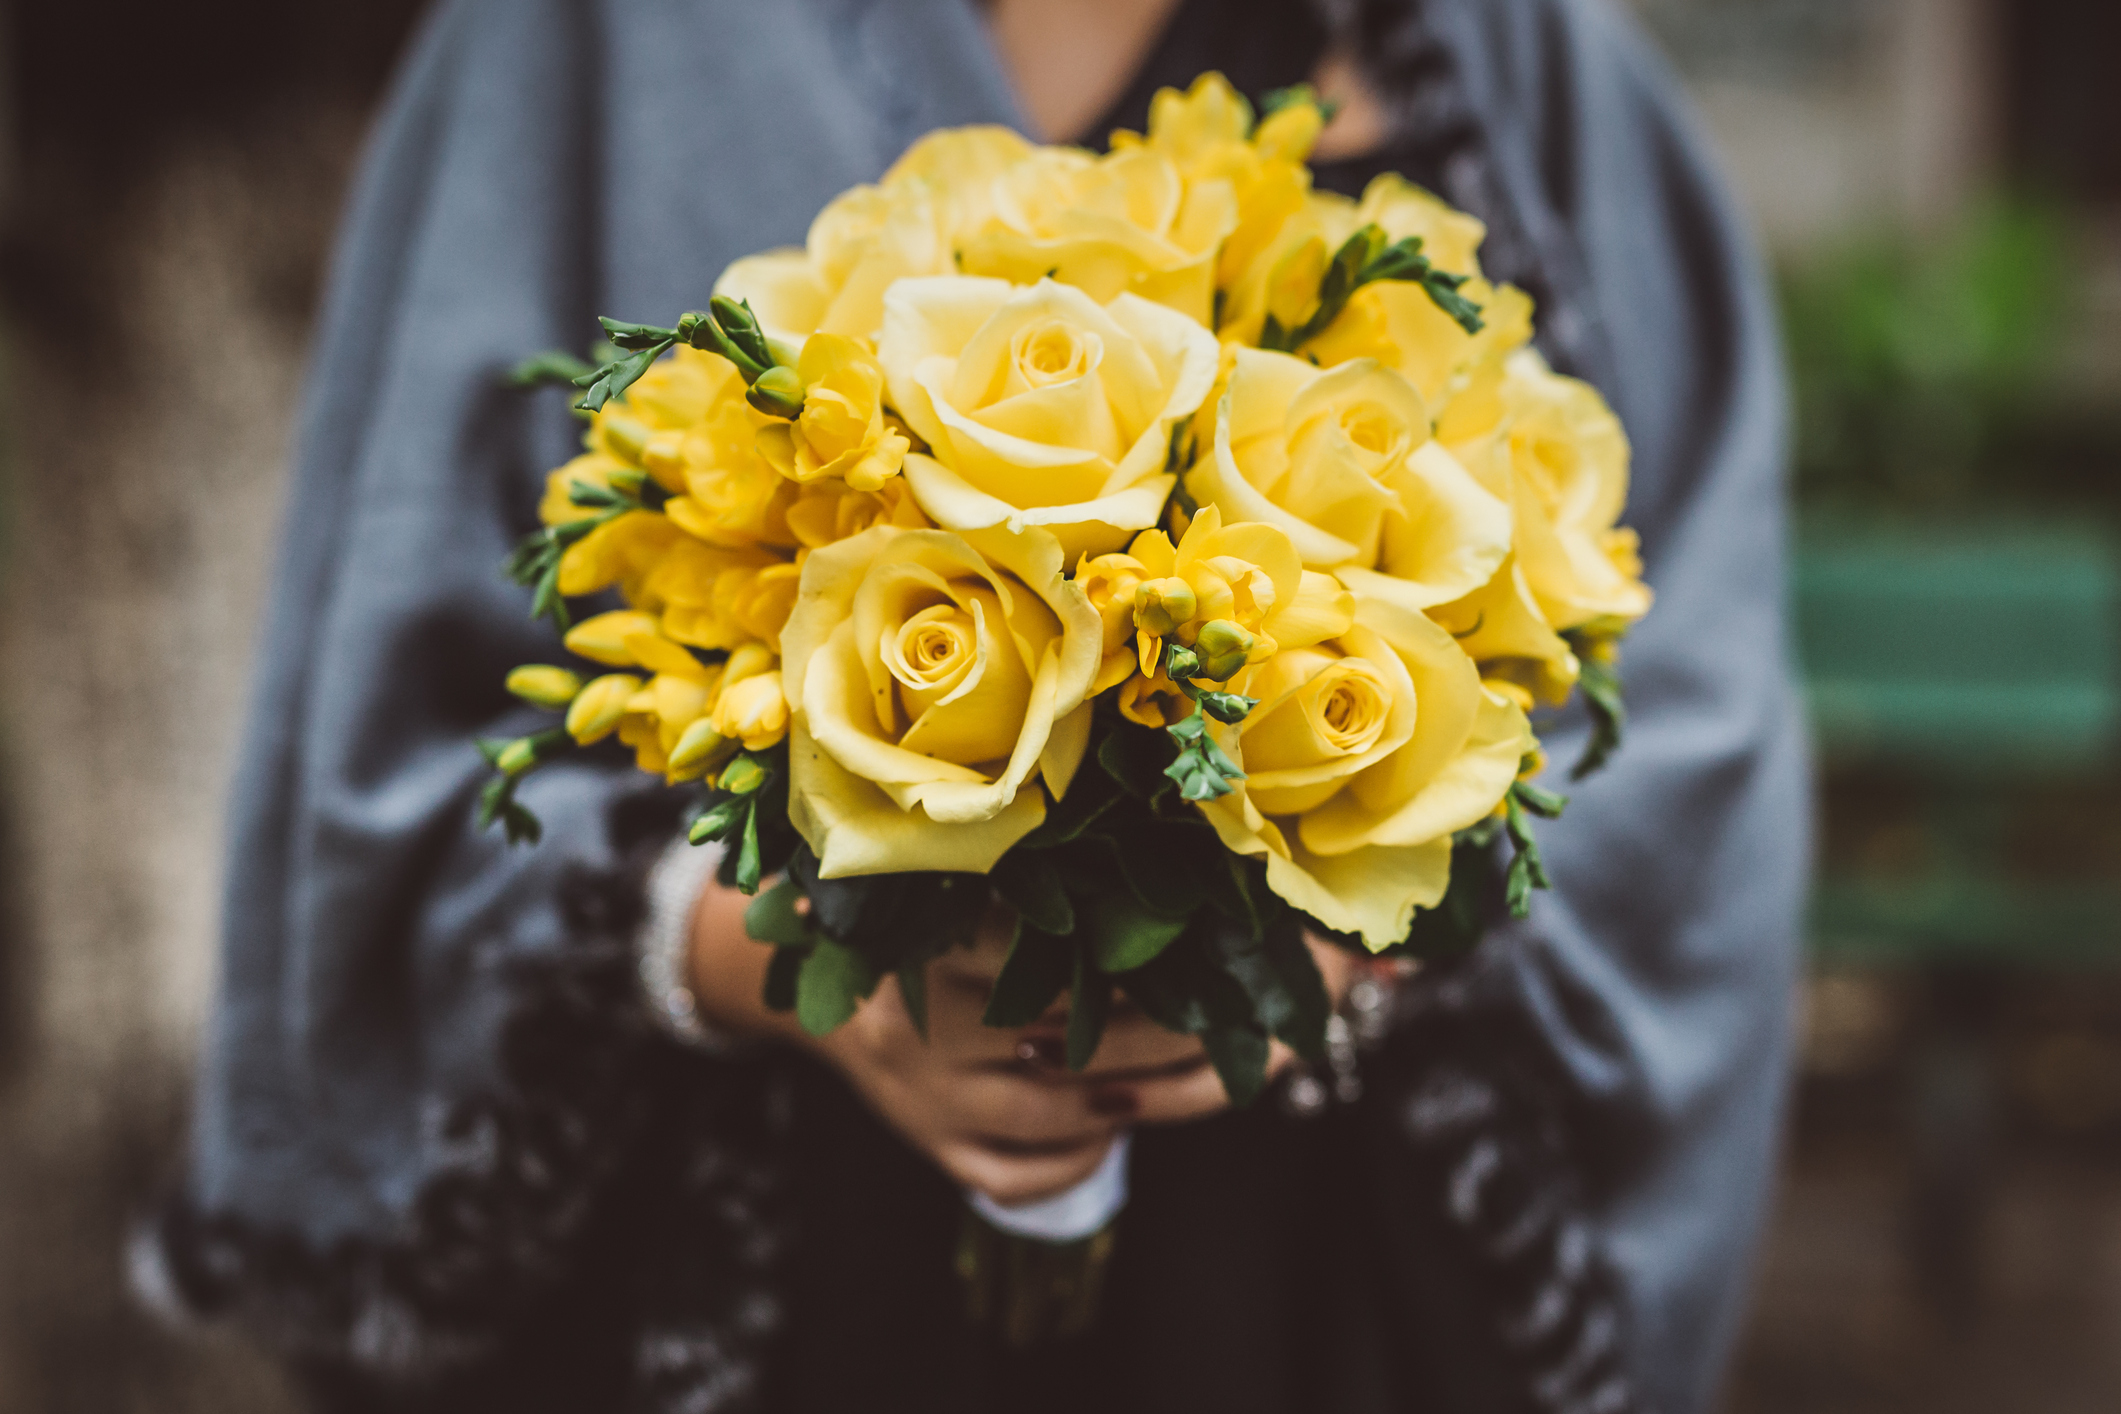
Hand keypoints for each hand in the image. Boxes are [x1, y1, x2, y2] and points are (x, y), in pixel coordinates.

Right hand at [688, 882, 1362, 1206]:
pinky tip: (1130, 1110)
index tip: (1298, 932)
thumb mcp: (990, 845)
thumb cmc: (925, 888)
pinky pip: (1033, 1174)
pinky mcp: (934, 1149)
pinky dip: (1093, 1150)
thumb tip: (1246, 824)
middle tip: (1309, 1009)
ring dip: (1181, 1090)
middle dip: (1224, 1024)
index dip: (1211, 937)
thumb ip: (1090, 840)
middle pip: (1109, 1034)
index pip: (1099, 938)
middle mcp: (935, 1013)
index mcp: (951, 917)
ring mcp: (933, 1094)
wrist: (794, 966)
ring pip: (1088, 1115)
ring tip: (1245, 1061)